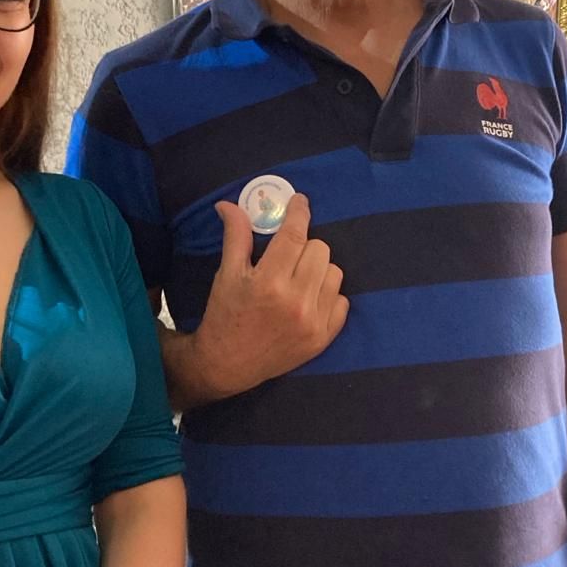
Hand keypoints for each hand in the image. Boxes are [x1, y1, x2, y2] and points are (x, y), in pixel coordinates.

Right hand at [191, 193, 348, 397]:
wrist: (228, 364)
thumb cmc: (225, 315)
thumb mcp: (226, 275)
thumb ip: (235, 237)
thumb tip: (228, 204)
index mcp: (269, 282)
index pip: (294, 234)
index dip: (299, 212)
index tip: (299, 202)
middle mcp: (296, 301)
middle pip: (319, 249)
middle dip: (303, 246)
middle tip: (286, 256)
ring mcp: (313, 322)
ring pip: (335, 272)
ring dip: (317, 269)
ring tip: (297, 279)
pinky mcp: (323, 338)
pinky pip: (342, 300)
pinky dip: (327, 295)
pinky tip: (307, 300)